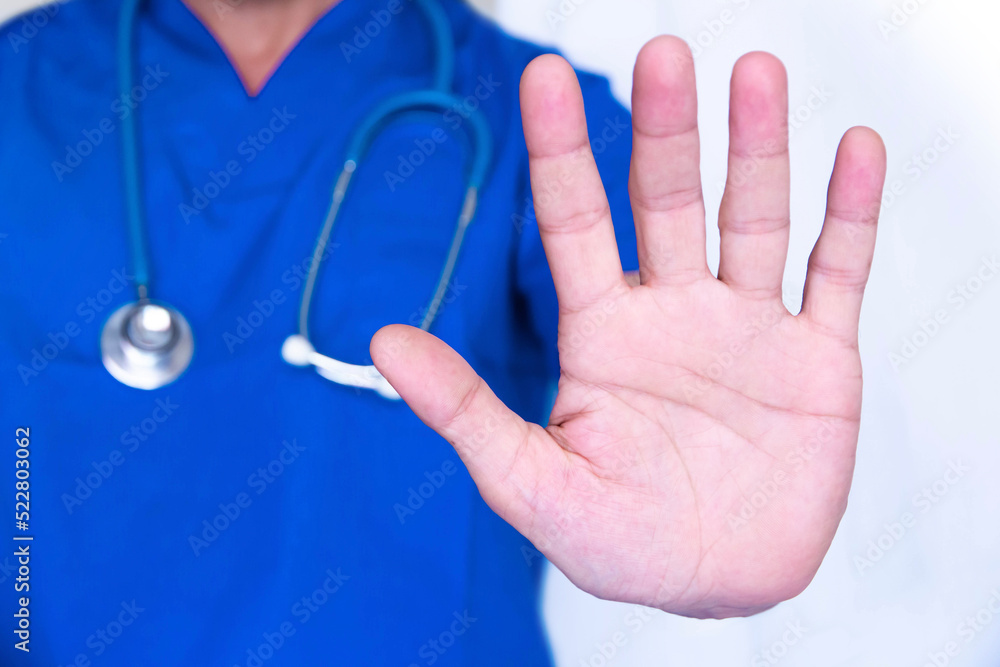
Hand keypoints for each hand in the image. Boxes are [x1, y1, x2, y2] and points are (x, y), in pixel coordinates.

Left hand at [370, 36, 885, 618]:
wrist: (716, 587)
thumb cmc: (618, 543)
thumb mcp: (530, 484)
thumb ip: (464, 410)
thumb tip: (381, 340)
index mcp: (604, 331)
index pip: (576, 221)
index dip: (561, 151)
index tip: (542, 75)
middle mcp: (674, 311)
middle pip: (669, 200)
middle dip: (666, 129)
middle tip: (665, 52)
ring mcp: (748, 327)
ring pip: (754, 218)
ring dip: (759, 148)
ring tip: (758, 72)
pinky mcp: (817, 358)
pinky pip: (838, 273)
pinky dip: (850, 213)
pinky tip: (856, 151)